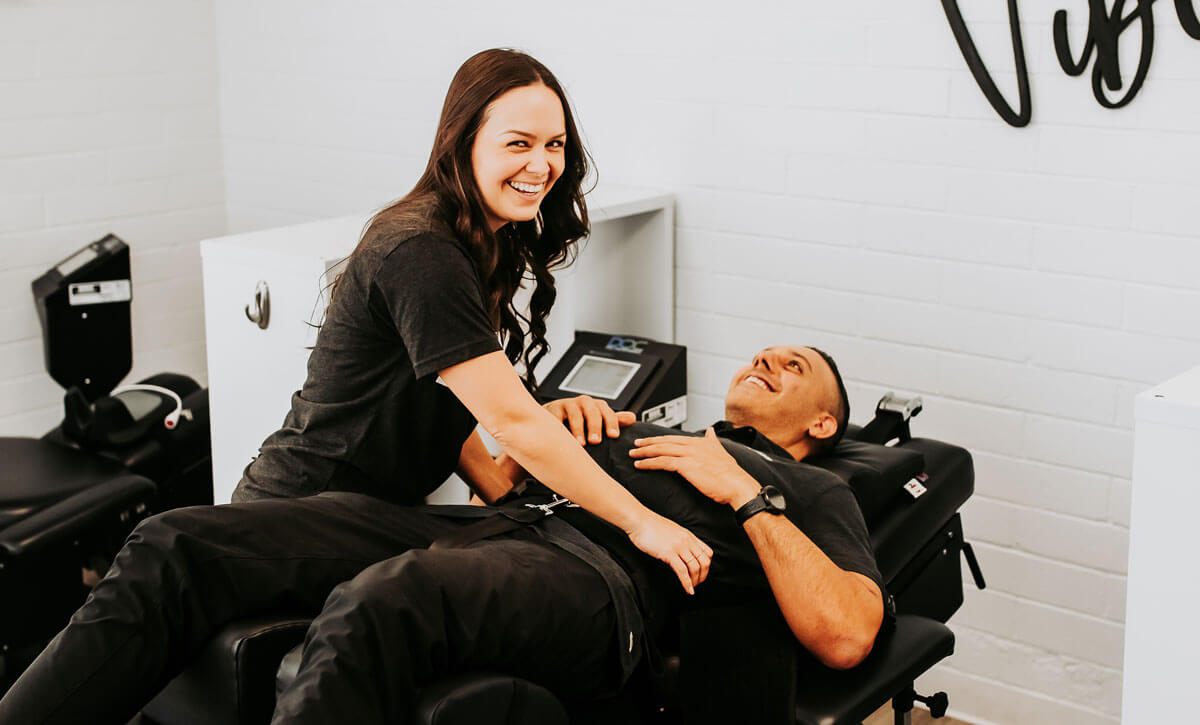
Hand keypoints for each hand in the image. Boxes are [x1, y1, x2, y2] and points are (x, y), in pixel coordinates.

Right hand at [544, 395, 635, 445]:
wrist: (554, 416)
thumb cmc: (580, 420)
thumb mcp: (598, 420)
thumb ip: (614, 420)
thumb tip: (632, 418)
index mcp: (596, 406)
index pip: (607, 412)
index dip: (611, 422)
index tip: (613, 435)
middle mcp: (583, 402)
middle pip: (592, 411)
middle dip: (595, 426)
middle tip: (596, 441)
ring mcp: (567, 404)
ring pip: (575, 414)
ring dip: (578, 429)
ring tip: (580, 444)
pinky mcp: (552, 409)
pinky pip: (556, 417)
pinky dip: (559, 426)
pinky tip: (561, 437)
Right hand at [625, 512, 712, 594]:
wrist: (639, 521)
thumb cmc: (650, 526)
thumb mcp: (672, 531)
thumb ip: (679, 542)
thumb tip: (680, 556)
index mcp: (688, 536)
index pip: (707, 552)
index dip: (706, 566)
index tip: (701, 573)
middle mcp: (686, 541)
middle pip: (704, 562)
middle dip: (703, 576)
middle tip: (697, 583)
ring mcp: (678, 547)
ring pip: (695, 567)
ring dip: (695, 581)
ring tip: (691, 588)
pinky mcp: (669, 553)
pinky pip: (682, 571)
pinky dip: (687, 583)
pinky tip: (687, 589)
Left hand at [629, 428, 760, 508]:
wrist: (737, 486)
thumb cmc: (731, 475)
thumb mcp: (722, 452)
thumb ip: (713, 441)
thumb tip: (710, 431)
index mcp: (701, 442)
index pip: (675, 438)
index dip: (660, 439)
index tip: (649, 440)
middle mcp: (694, 445)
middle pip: (665, 441)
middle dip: (648, 442)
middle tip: (635, 444)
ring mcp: (689, 454)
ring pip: (661, 450)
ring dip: (645, 452)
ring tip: (634, 454)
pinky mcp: (686, 466)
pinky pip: (663, 462)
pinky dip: (649, 463)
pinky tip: (640, 465)